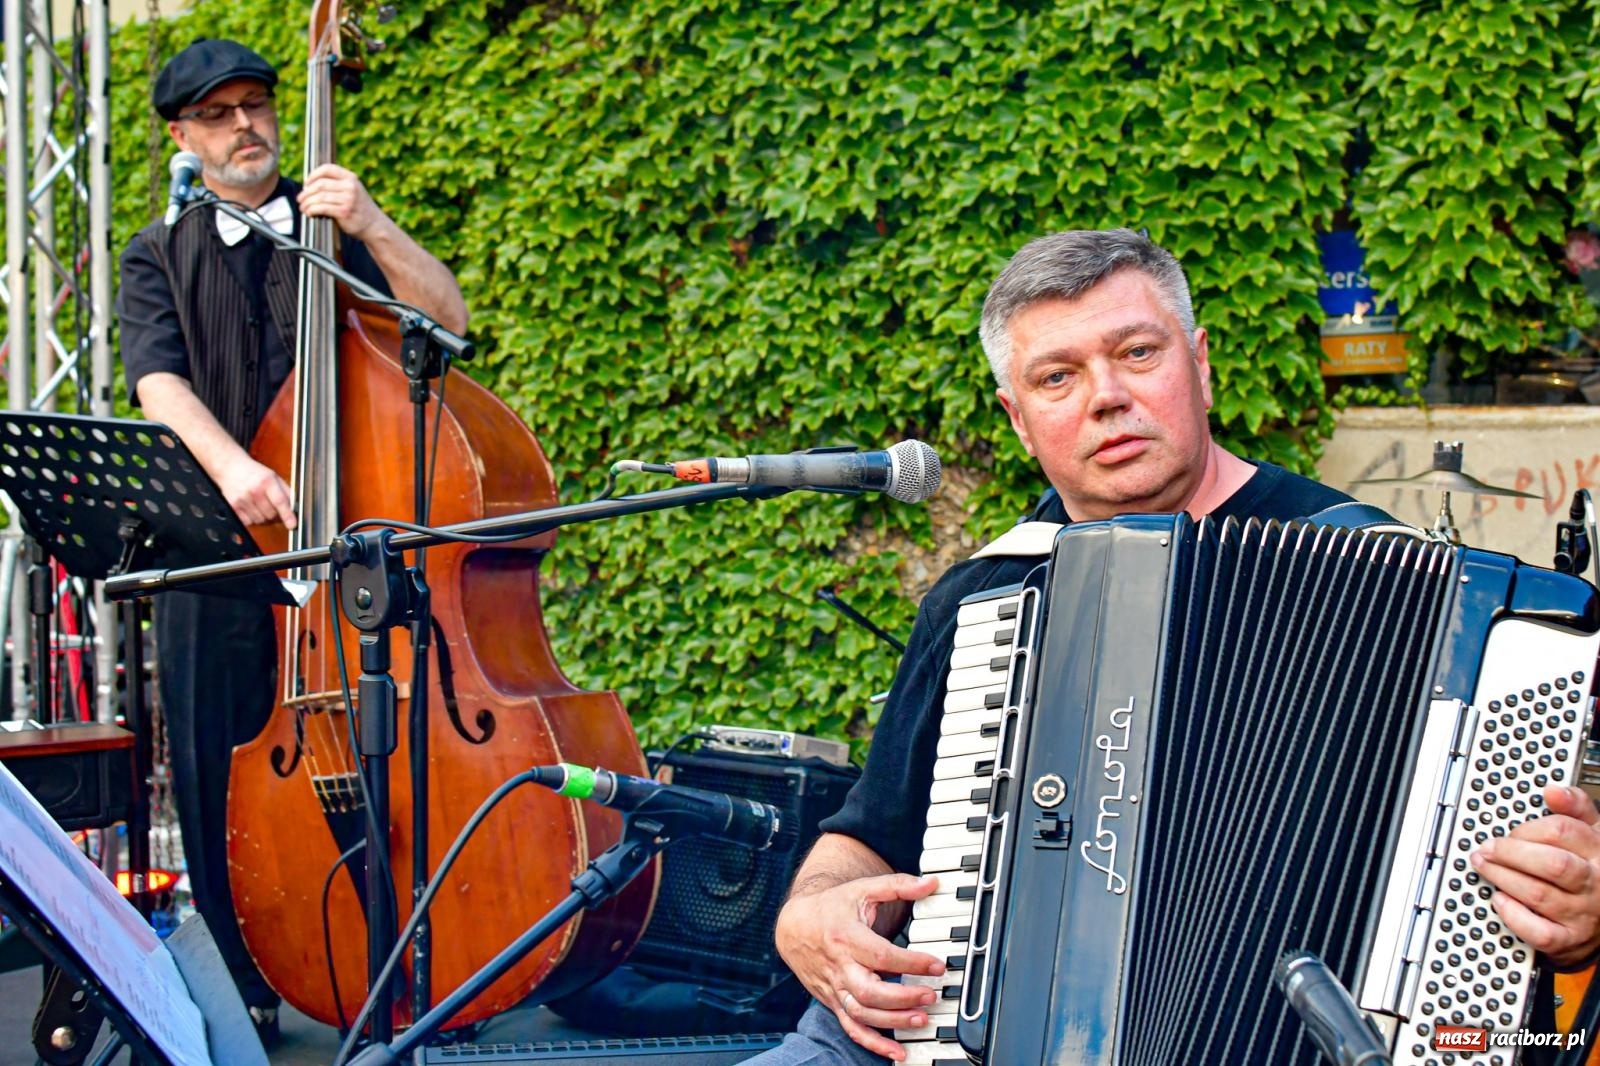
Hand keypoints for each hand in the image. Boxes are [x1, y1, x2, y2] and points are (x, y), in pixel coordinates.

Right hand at [216, 454, 296, 528]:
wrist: (229, 467)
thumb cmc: (253, 472)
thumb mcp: (273, 476)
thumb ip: (286, 491)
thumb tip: (296, 507)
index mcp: (267, 481)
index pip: (280, 501)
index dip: (287, 515)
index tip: (292, 524)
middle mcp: (254, 491)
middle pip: (271, 515)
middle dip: (274, 513)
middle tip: (269, 503)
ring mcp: (242, 500)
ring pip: (260, 520)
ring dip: (263, 516)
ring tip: (258, 503)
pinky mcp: (233, 507)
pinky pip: (248, 522)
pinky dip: (252, 518)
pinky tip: (250, 507)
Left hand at [298, 164, 390, 241]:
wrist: (374, 225)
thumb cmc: (359, 208)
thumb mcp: (352, 190)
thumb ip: (337, 185)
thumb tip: (310, 185)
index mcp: (351, 178)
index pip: (327, 169)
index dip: (313, 175)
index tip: (306, 183)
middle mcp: (350, 187)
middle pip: (320, 184)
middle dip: (306, 192)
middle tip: (300, 198)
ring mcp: (348, 199)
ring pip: (319, 197)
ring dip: (307, 202)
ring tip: (303, 207)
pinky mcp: (344, 212)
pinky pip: (322, 208)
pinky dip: (312, 210)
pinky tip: (310, 213)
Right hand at [774, 873, 944, 1060]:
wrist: (794, 926)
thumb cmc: (832, 907)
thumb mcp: (863, 889)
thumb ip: (898, 885)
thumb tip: (930, 884)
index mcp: (846, 937)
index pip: (881, 955)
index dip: (912, 962)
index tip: (937, 965)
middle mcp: (838, 966)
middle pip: (869, 990)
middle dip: (902, 997)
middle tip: (930, 995)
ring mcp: (835, 988)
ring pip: (861, 1013)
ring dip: (893, 1021)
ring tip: (921, 1018)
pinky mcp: (833, 1002)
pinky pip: (851, 1028)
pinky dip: (873, 1043)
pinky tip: (897, 1052)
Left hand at [1472, 784, 1599, 967]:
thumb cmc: (1592, 871)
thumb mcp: (1593, 834)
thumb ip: (1574, 808)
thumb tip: (1552, 790)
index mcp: (1599, 853)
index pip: (1564, 832)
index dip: (1528, 828)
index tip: (1509, 830)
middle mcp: (1594, 884)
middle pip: (1553, 864)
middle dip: (1511, 853)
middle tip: (1486, 848)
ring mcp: (1582, 914)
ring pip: (1539, 894)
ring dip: (1503, 877)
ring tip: (1484, 867)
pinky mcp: (1568, 940)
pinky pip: (1539, 931)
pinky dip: (1514, 915)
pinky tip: (1500, 900)